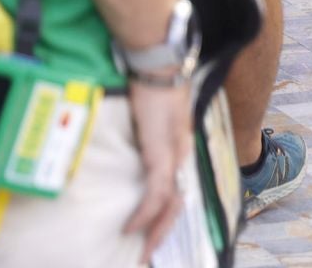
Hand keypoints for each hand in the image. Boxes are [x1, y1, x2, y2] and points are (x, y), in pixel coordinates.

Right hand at [123, 78, 191, 260]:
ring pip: (169, 202)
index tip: (151, 233)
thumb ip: (146, 131)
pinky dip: (146, 212)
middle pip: (176, 202)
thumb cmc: (151, 83)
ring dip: (156, 229)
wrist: (158, 63)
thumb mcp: (148, 113)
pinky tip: (132, 226)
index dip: (165, 213)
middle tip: (147, 255)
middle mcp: (178, 153)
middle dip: (162, 231)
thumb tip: (136, 140)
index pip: (175, 188)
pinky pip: (156, 191)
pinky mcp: (161, 152)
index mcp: (177, 146)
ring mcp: (171, 153)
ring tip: (143, 250)